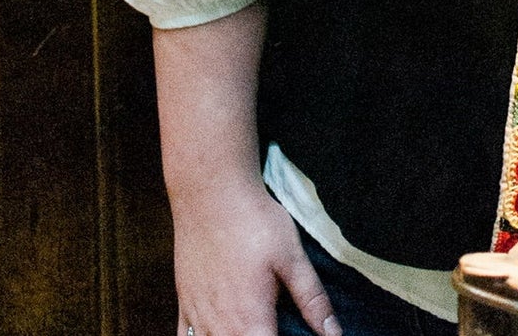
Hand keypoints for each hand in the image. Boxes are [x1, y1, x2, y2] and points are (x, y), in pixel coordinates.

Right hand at [171, 180, 340, 335]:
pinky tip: (217, 333)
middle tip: (273, 325)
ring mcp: (197, 318)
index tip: (294, 335)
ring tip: (251, 327)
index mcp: (250, 321)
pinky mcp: (184, 304)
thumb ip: (312, 300)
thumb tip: (334, 333)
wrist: (212, 195)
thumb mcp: (293, 258)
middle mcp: (219, 328)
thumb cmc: (255, 222)